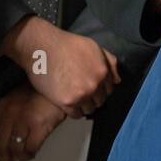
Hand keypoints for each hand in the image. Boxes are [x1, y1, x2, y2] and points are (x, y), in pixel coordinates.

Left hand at [0, 83, 66, 160]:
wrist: (65, 82)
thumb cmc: (46, 90)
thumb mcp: (23, 95)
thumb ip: (14, 110)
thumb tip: (11, 131)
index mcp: (5, 104)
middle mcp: (10, 112)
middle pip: (0, 145)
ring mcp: (23, 119)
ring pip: (15, 149)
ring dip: (20, 157)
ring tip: (26, 157)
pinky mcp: (37, 125)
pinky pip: (30, 149)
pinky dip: (30, 154)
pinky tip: (33, 152)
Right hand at [3, 16, 119, 115]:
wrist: (42, 48)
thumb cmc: (66, 45)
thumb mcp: (93, 47)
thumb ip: (109, 62)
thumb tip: (117, 80)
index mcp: (103, 71)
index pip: (109, 89)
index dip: (100, 89)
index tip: (93, 88)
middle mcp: (95, 84)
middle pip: (100, 101)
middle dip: (93, 97)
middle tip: (82, 93)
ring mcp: (81, 94)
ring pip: (89, 109)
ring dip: (84, 106)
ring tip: (75, 98)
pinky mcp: (67, 102)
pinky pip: (76, 115)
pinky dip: (74, 111)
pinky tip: (69, 104)